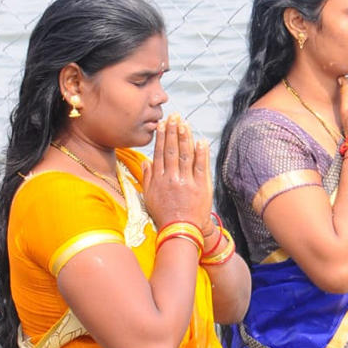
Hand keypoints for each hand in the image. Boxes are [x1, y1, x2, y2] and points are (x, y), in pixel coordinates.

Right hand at [141, 114, 211, 230]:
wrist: (181, 230)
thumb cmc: (165, 214)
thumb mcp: (149, 197)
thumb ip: (148, 178)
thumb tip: (146, 162)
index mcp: (159, 179)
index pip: (160, 153)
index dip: (161, 137)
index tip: (162, 124)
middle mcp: (171, 178)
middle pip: (171, 150)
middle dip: (173, 132)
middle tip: (174, 116)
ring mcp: (186, 181)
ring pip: (185, 155)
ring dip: (185, 137)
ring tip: (185, 123)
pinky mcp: (201, 187)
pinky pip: (201, 167)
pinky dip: (201, 154)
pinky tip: (200, 141)